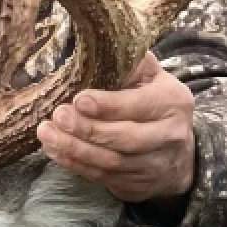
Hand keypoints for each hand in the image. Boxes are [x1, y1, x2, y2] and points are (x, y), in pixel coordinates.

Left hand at [36, 52, 195, 202]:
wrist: (179, 153)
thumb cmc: (155, 103)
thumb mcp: (153, 77)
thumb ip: (132, 62)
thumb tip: (100, 42)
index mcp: (174, 102)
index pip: (140, 106)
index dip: (108, 105)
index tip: (78, 99)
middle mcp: (169, 136)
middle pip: (126, 138)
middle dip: (87, 129)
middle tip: (57, 116)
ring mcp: (154, 165)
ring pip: (111, 161)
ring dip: (75, 149)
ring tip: (47, 134)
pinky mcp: (137, 184)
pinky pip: (102, 176)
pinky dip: (76, 165)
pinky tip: (55, 151)